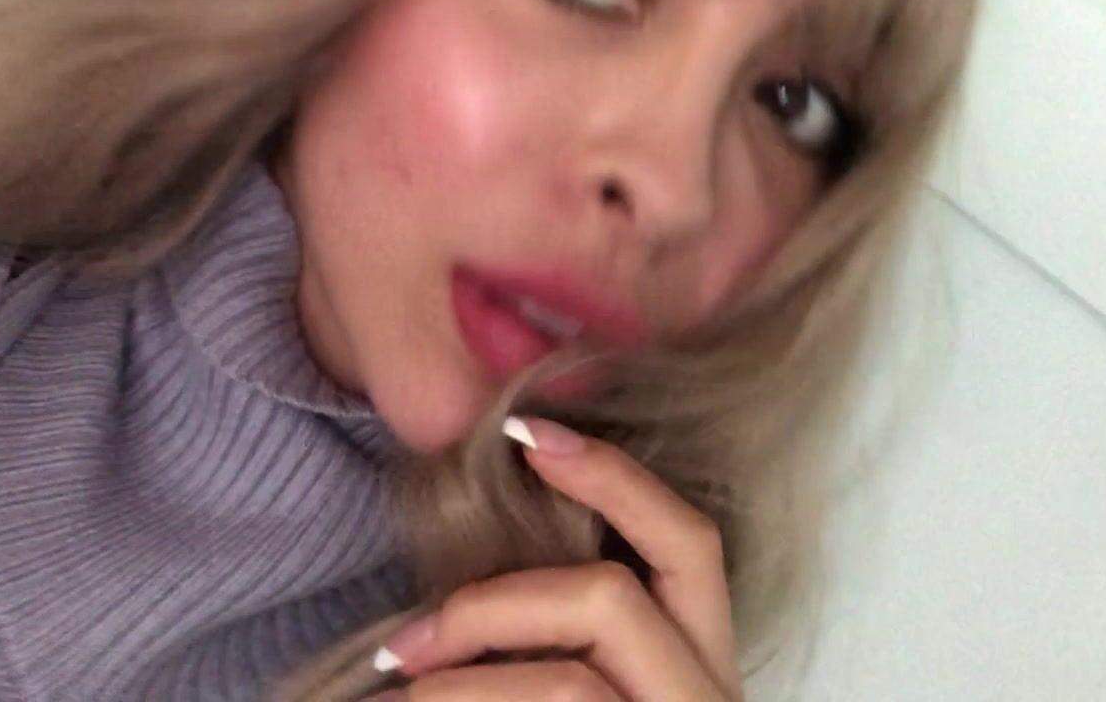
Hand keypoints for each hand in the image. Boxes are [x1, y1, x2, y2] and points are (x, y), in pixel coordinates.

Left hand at [370, 416, 741, 700]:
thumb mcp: (578, 669)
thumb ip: (556, 622)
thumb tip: (476, 550)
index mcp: (700, 658)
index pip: (689, 541)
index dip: (613, 477)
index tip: (521, 430)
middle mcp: (707, 696)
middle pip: (614, 600)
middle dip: (493, 606)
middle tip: (405, 642)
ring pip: (573, 679)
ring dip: (463, 682)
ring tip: (399, 695)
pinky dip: (468, 701)